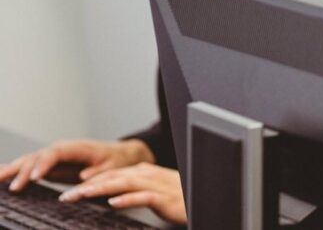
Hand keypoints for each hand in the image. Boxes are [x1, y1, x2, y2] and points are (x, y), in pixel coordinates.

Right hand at [0, 139, 153, 191]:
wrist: (120, 154)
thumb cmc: (116, 161)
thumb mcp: (112, 167)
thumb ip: (98, 172)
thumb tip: (83, 177)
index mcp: (78, 148)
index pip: (56, 152)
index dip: (44, 164)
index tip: (36, 177)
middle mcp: (62, 148)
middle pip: (38, 156)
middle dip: (24, 170)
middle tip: (13, 186)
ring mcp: (54, 155)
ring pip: (30, 160)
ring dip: (13, 169)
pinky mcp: (49, 164)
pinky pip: (29, 165)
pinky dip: (14, 169)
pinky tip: (0, 174)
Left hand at [59, 163, 185, 224]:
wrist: (204, 197)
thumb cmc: (179, 197)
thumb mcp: (153, 191)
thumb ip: (134, 190)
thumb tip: (112, 197)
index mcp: (143, 172)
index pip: (111, 174)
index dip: (89, 182)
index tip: (70, 192)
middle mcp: (147, 175)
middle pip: (112, 177)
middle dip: (87, 186)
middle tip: (66, 196)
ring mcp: (155, 184)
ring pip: (123, 184)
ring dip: (100, 189)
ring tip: (81, 196)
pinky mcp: (163, 197)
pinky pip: (142, 197)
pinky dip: (127, 199)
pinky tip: (113, 203)